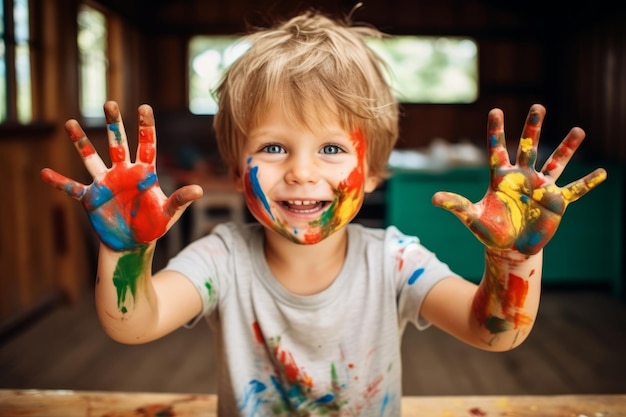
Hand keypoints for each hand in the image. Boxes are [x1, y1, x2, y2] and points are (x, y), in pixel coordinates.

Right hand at [41, 101, 202, 250]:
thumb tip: (199, 190)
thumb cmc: (153, 224)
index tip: (144, 106)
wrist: (133, 242)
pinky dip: (59, 182)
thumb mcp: (169, 213)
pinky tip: (44, 172)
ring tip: (70, 123)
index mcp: (144, 172)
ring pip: (91, 157)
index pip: (146, 144)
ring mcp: (105, 183)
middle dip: (113, 124)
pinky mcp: (91, 198)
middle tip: (109, 103)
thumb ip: (181, 200)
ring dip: (81, 142)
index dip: (145, 126)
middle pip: (117, 143)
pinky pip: (72, 188)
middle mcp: (122, 172)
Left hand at [432, 104, 606, 254]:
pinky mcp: (556, 203)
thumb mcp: (471, 217)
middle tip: (538, 106)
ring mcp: (541, 188)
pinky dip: (587, 183)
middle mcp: (522, 177)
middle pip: (528, 147)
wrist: (510, 248)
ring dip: (567, 148)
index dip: (496, 130)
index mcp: (501, 177)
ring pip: (556, 163)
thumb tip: (434, 199)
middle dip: (533, 128)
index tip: (495, 109)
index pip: (497, 148)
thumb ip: (456, 205)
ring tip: (579, 131)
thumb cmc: (490, 231)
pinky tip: (603, 172)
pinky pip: (574, 191)